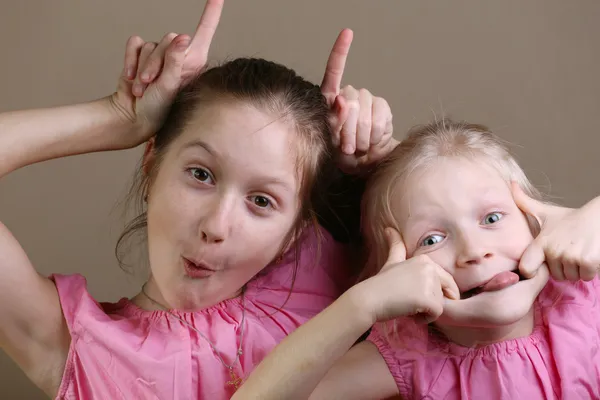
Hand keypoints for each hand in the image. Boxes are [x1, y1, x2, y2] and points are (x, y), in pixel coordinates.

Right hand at [108, 0, 223, 148]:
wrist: (133, 117)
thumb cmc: (159, 109)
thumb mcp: (170, 86)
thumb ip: (176, 61)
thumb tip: (183, 37)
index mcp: (194, 62)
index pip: (205, 31)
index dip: (211, 12)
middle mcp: (179, 56)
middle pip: (168, 38)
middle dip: (156, 62)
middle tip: (151, 84)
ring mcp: (160, 56)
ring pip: (150, 44)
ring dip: (143, 67)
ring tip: (143, 88)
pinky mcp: (141, 55)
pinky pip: (136, 43)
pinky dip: (131, 60)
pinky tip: (131, 78)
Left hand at [320, 30, 397, 173]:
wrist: (365, 164)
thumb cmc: (341, 154)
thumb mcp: (330, 143)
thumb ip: (333, 122)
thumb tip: (341, 100)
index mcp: (330, 100)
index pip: (334, 72)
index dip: (340, 52)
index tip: (348, 33)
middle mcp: (349, 95)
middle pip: (349, 104)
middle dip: (347, 131)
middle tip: (347, 149)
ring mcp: (367, 100)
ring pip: (364, 112)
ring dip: (360, 136)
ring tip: (358, 147)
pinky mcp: (382, 108)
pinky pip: (380, 117)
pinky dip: (375, 134)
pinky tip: (371, 142)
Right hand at [358, 228, 458, 323]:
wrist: (369, 298)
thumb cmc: (380, 283)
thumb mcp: (391, 261)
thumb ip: (395, 246)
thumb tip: (388, 228)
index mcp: (425, 260)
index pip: (443, 280)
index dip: (433, 291)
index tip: (415, 295)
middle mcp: (430, 268)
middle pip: (444, 292)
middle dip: (432, 301)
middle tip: (412, 303)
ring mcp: (429, 283)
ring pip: (440, 304)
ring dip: (426, 310)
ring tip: (407, 307)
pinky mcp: (428, 299)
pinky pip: (437, 313)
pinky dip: (425, 318)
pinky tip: (411, 314)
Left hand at [513, 182, 599, 280]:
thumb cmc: (573, 218)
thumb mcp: (546, 212)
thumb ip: (525, 202)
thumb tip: (511, 182)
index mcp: (541, 242)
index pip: (526, 267)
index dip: (530, 272)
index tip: (537, 269)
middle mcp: (553, 250)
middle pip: (556, 274)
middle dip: (564, 267)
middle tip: (570, 250)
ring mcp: (571, 256)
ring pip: (572, 276)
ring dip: (578, 268)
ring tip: (580, 250)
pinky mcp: (588, 261)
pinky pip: (586, 276)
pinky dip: (591, 269)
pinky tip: (591, 254)